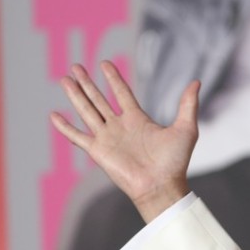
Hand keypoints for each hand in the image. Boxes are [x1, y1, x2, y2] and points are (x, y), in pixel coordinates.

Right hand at [50, 61, 199, 221]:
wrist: (162, 185)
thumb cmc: (175, 162)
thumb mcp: (186, 129)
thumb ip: (187, 105)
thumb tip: (196, 82)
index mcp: (138, 119)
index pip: (122, 93)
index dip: (113, 78)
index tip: (105, 63)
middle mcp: (120, 126)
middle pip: (99, 99)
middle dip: (87, 83)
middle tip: (76, 66)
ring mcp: (107, 138)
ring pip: (87, 111)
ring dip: (75, 95)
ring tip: (64, 79)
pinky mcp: (98, 151)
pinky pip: (77, 136)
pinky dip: (65, 127)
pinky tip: (54, 115)